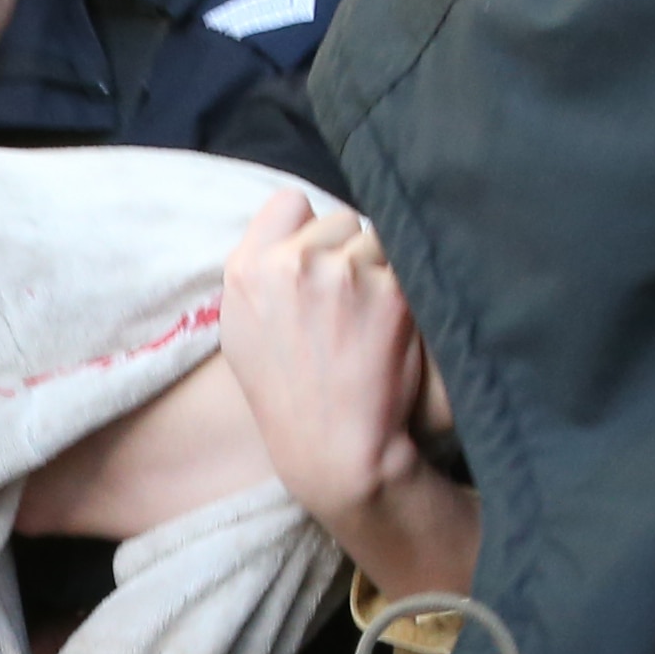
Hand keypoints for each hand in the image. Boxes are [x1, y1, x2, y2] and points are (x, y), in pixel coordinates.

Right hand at [219, 193, 469, 591]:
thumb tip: (296, 219)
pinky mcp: (391, 291)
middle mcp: (290, 265)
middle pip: (341, 220)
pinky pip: (411, 263)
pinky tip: (396, 326)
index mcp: (246, 271)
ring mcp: (342, 275)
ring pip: (379, 240)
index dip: (309, 230)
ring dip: (384, 269)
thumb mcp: (244, 331)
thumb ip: (260, 270)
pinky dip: (410, 290)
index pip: (289, 202)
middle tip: (349, 306)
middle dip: (350, 252)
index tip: (319, 264)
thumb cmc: (289, 395)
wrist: (334, 451)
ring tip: (373, 320)